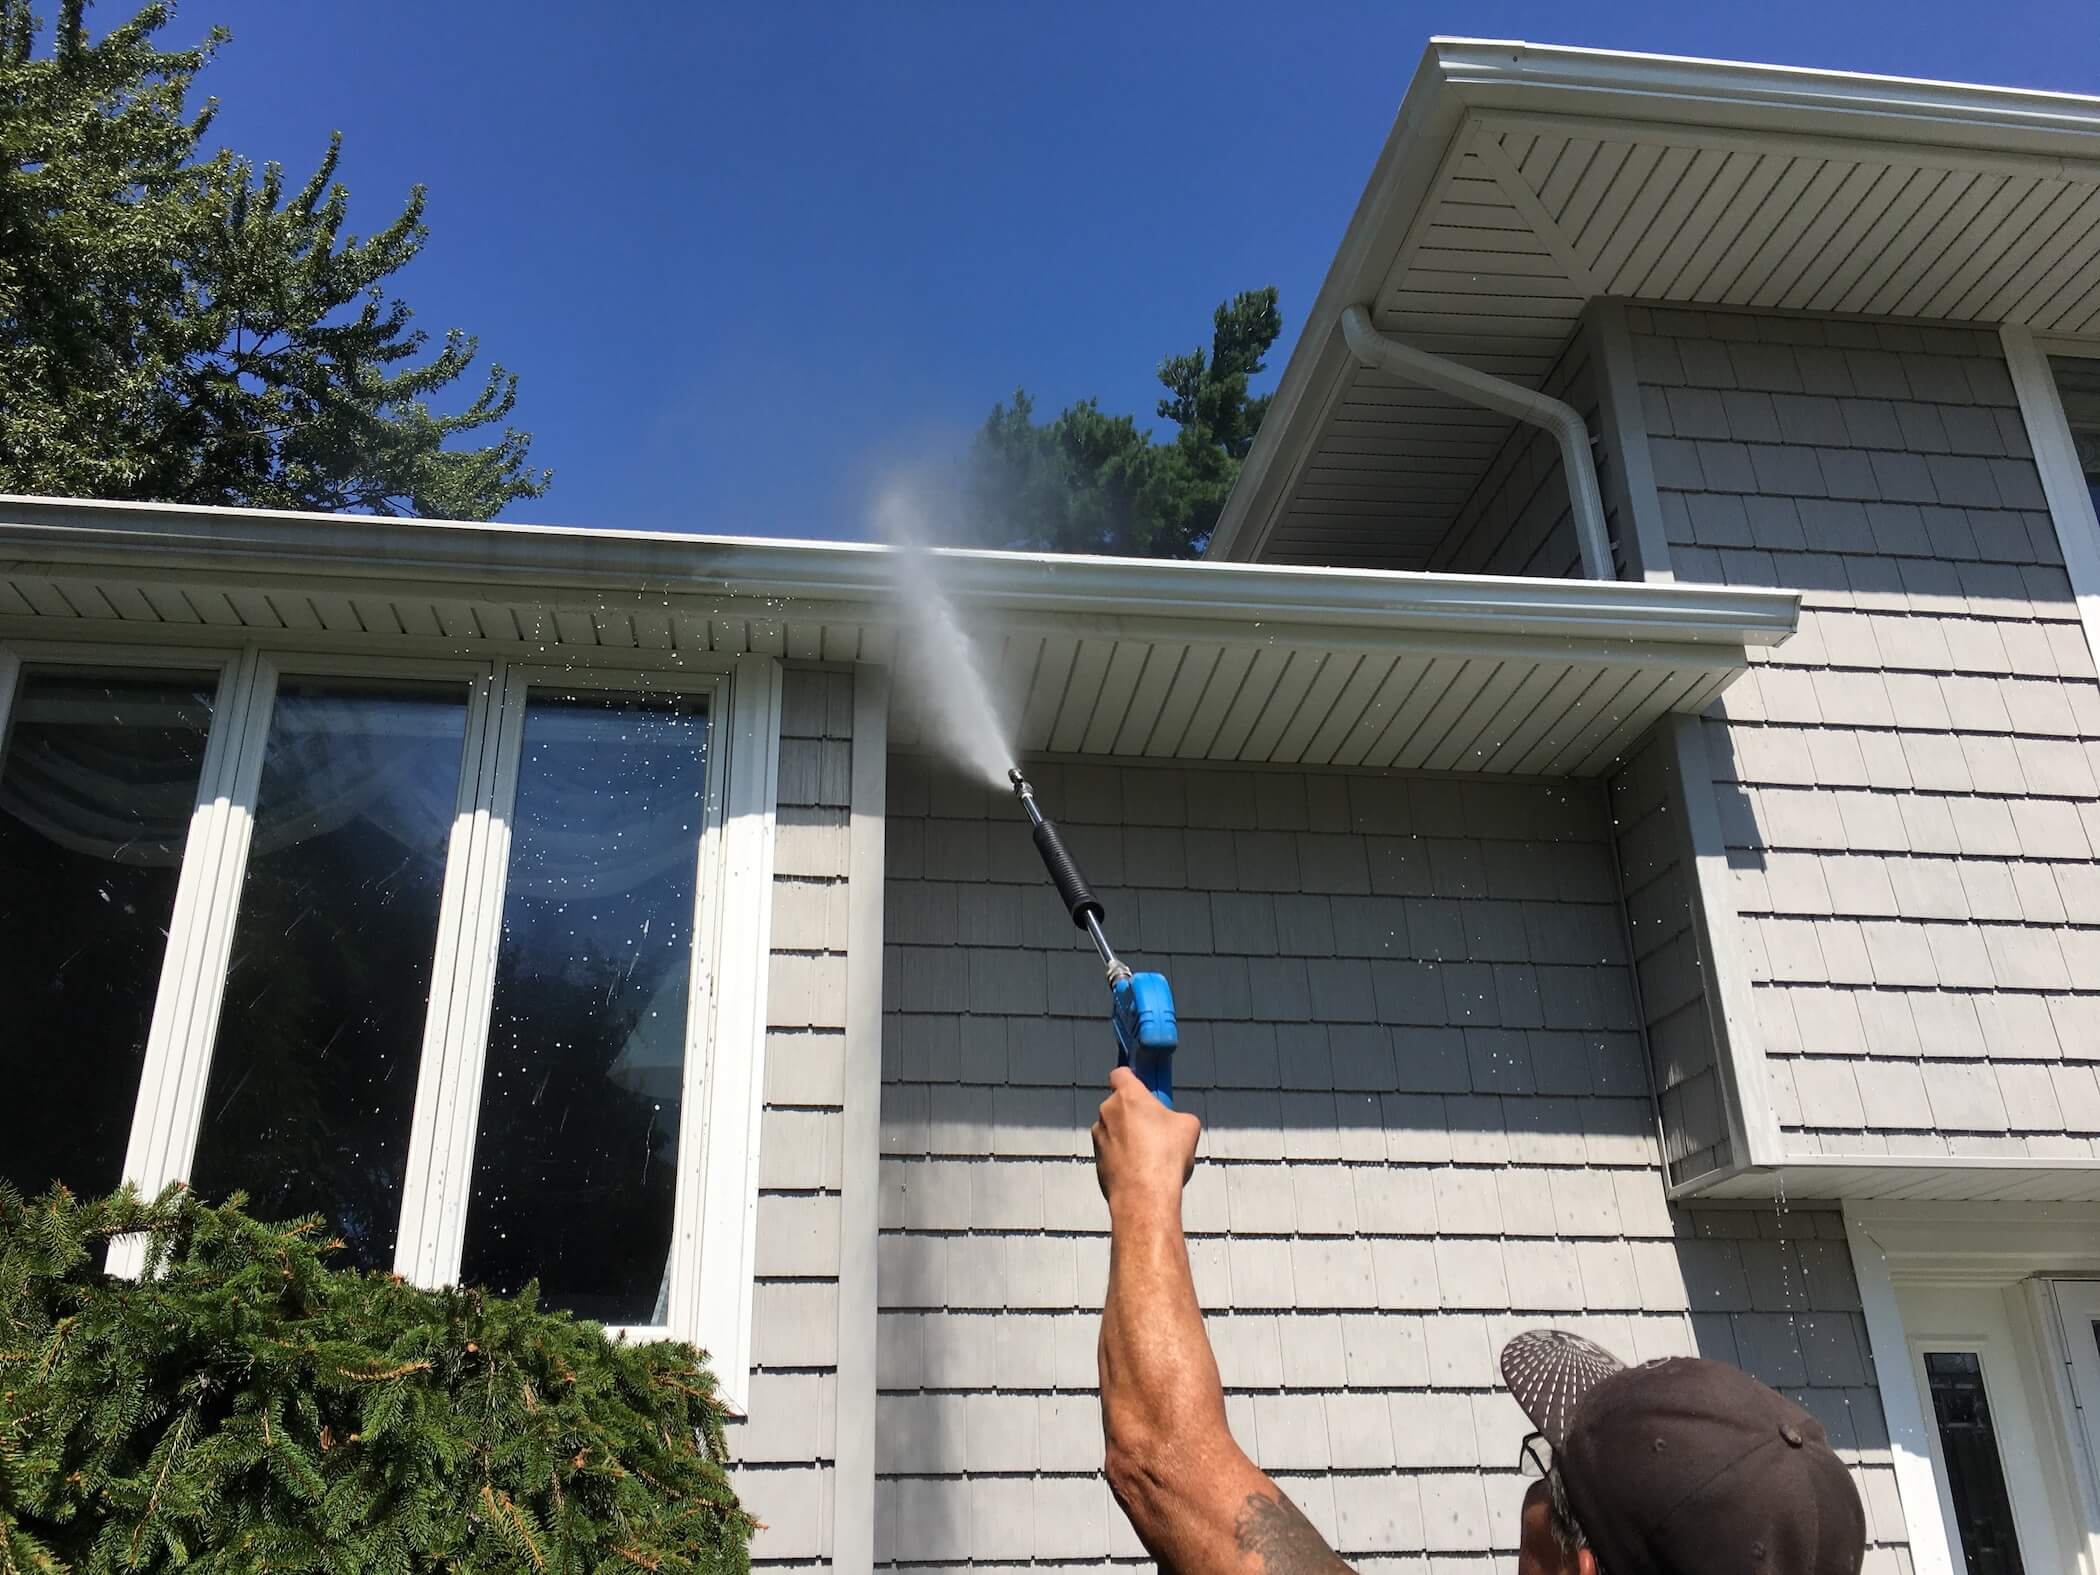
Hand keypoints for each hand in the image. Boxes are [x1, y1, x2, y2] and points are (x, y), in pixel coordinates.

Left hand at [1092, 1065, 1201, 1221]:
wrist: (1144, 1196)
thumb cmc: (1164, 1157)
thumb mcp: (1189, 1127)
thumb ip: (1177, 1116)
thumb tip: (1176, 1123)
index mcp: (1128, 1096)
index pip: (1121, 1073)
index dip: (1133, 1078)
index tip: (1144, 1086)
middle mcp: (1107, 1112)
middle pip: (1120, 1104)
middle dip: (1136, 1113)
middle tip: (1156, 1128)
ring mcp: (1098, 1138)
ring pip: (1115, 1130)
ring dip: (1128, 1137)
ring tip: (1151, 1156)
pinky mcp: (1097, 1161)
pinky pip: (1112, 1152)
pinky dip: (1123, 1158)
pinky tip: (1142, 1172)